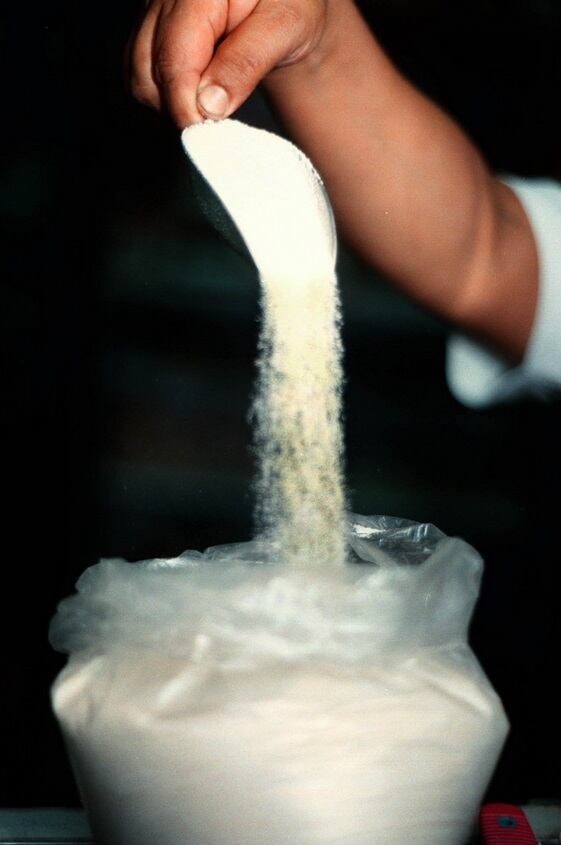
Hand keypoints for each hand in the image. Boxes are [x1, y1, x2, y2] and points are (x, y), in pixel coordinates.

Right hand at [128, 0, 326, 126]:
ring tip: (209, 111)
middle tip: (215, 128)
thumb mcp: (285, 27)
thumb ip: (246, 62)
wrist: (283, 2)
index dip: (185, 105)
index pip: (174, 57)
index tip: (207, 136)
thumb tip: (208, 106)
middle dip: (179, 109)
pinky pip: (141, 76)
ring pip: (139, 78)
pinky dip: (164, 99)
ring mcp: (152, 11)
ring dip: (169, 107)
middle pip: (147, 69)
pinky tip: (196, 100)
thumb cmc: (290, 7)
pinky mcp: (149, 31)